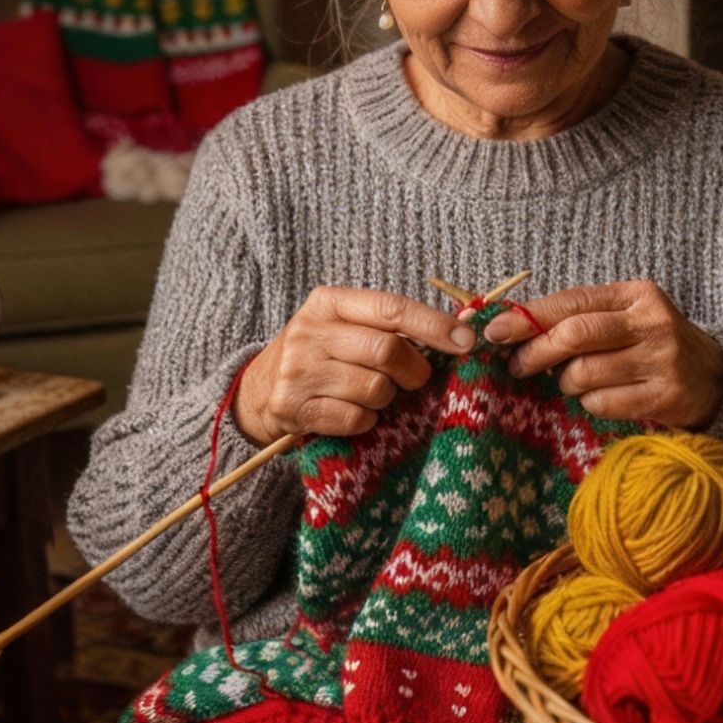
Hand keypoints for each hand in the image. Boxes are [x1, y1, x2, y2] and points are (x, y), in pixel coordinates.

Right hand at [234, 287, 475, 444]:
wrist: (256, 391)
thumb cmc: (319, 354)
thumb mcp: (343, 325)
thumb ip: (389, 324)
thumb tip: (458, 333)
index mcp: (328, 302)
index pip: (391, 307)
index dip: (434, 325)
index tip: (467, 341)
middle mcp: (310, 331)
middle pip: (387, 351)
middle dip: (414, 370)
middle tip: (416, 378)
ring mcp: (298, 370)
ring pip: (375, 389)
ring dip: (386, 398)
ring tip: (371, 393)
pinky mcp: (293, 407)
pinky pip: (356, 419)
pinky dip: (365, 420)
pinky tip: (351, 412)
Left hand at [481, 280, 722, 428]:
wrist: (715, 380)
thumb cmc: (652, 345)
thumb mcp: (625, 318)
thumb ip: (580, 317)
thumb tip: (514, 327)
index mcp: (636, 295)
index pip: (572, 301)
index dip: (528, 316)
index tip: (495, 330)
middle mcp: (652, 323)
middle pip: (575, 334)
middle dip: (536, 351)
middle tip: (516, 365)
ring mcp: (662, 360)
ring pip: (585, 372)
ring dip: (566, 382)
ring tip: (571, 382)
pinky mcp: (666, 396)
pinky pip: (603, 403)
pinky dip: (590, 403)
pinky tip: (599, 398)